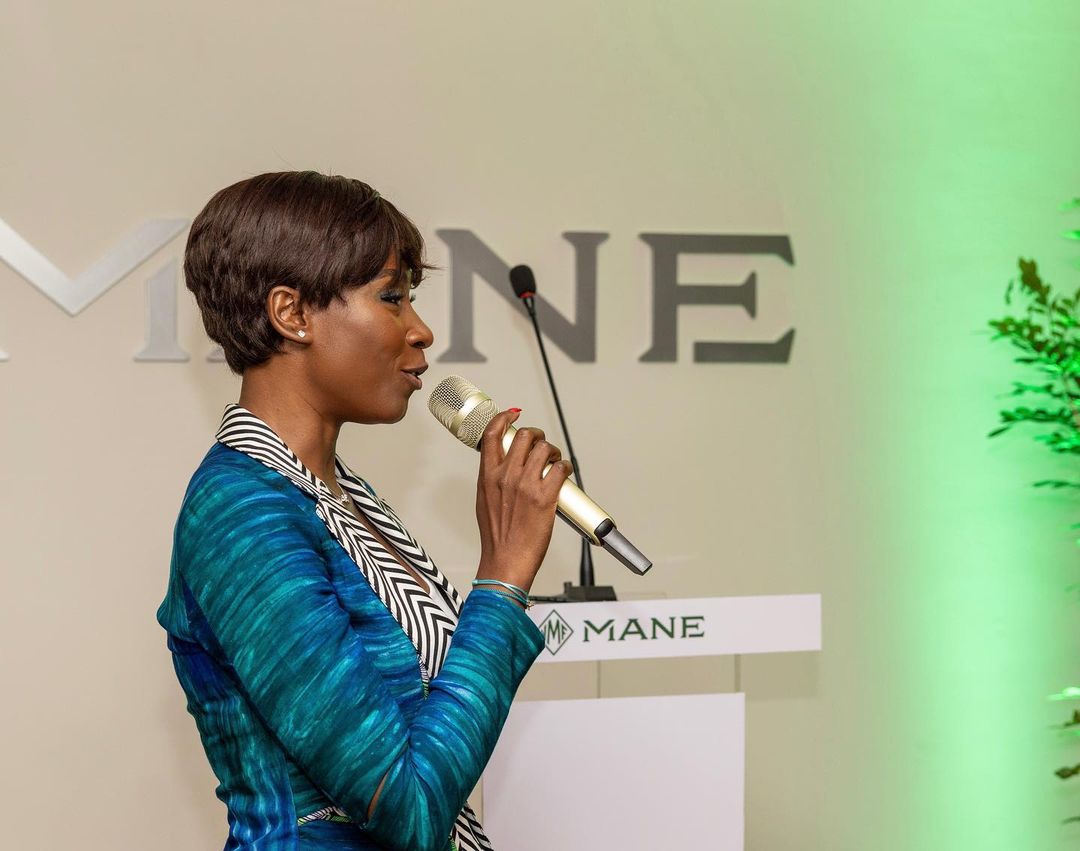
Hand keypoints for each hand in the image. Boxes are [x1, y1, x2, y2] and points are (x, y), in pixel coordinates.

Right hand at [474, 409, 573, 594]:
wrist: (506, 561)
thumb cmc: (497, 537)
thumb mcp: (484, 501)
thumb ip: (493, 480)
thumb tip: (503, 467)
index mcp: (487, 476)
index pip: (493, 435)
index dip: (504, 418)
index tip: (513, 414)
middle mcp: (506, 476)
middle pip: (524, 436)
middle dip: (537, 436)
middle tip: (541, 446)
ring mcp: (526, 485)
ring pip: (545, 448)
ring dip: (553, 451)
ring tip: (554, 462)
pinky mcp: (546, 497)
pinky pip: (561, 468)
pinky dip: (565, 467)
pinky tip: (563, 474)